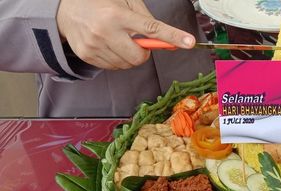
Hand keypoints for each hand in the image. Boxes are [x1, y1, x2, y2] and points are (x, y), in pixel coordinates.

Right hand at [57, 0, 195, 69]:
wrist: (65, 9)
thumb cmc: (100, 3)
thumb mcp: (124, 1)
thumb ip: (146, 20)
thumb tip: (167, 40)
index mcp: (117, 14)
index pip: (151, 28)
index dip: (172, 36)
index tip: (189, 42)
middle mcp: (105, 31)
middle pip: (139, 57)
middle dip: (144, 52)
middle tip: (137, 41)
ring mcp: (94, 45)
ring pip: (127, 64)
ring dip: (129, 56)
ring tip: (117, 39)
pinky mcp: (87, 55)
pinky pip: (114, 67)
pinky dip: (116, 59)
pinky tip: (108, 45)